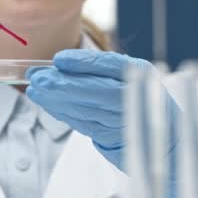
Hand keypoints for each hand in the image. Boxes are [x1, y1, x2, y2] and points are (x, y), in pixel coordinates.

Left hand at [27, 50, 179, 197]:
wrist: (162, 132)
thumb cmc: (135, 93)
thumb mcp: (125, 73)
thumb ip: (96, 67)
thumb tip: (57, 64)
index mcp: (140, 73)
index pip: (111, 66)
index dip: (83, 63)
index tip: (58, 60)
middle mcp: (135, 96)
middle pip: (96, 91)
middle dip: (64, 84)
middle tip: (39, 78)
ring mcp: (124, 119)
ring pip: (86, 109)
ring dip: (56, 100)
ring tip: (35, 89)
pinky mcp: (112, 137)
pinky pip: (83, 123)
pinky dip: (62, 113)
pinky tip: (46, 103)